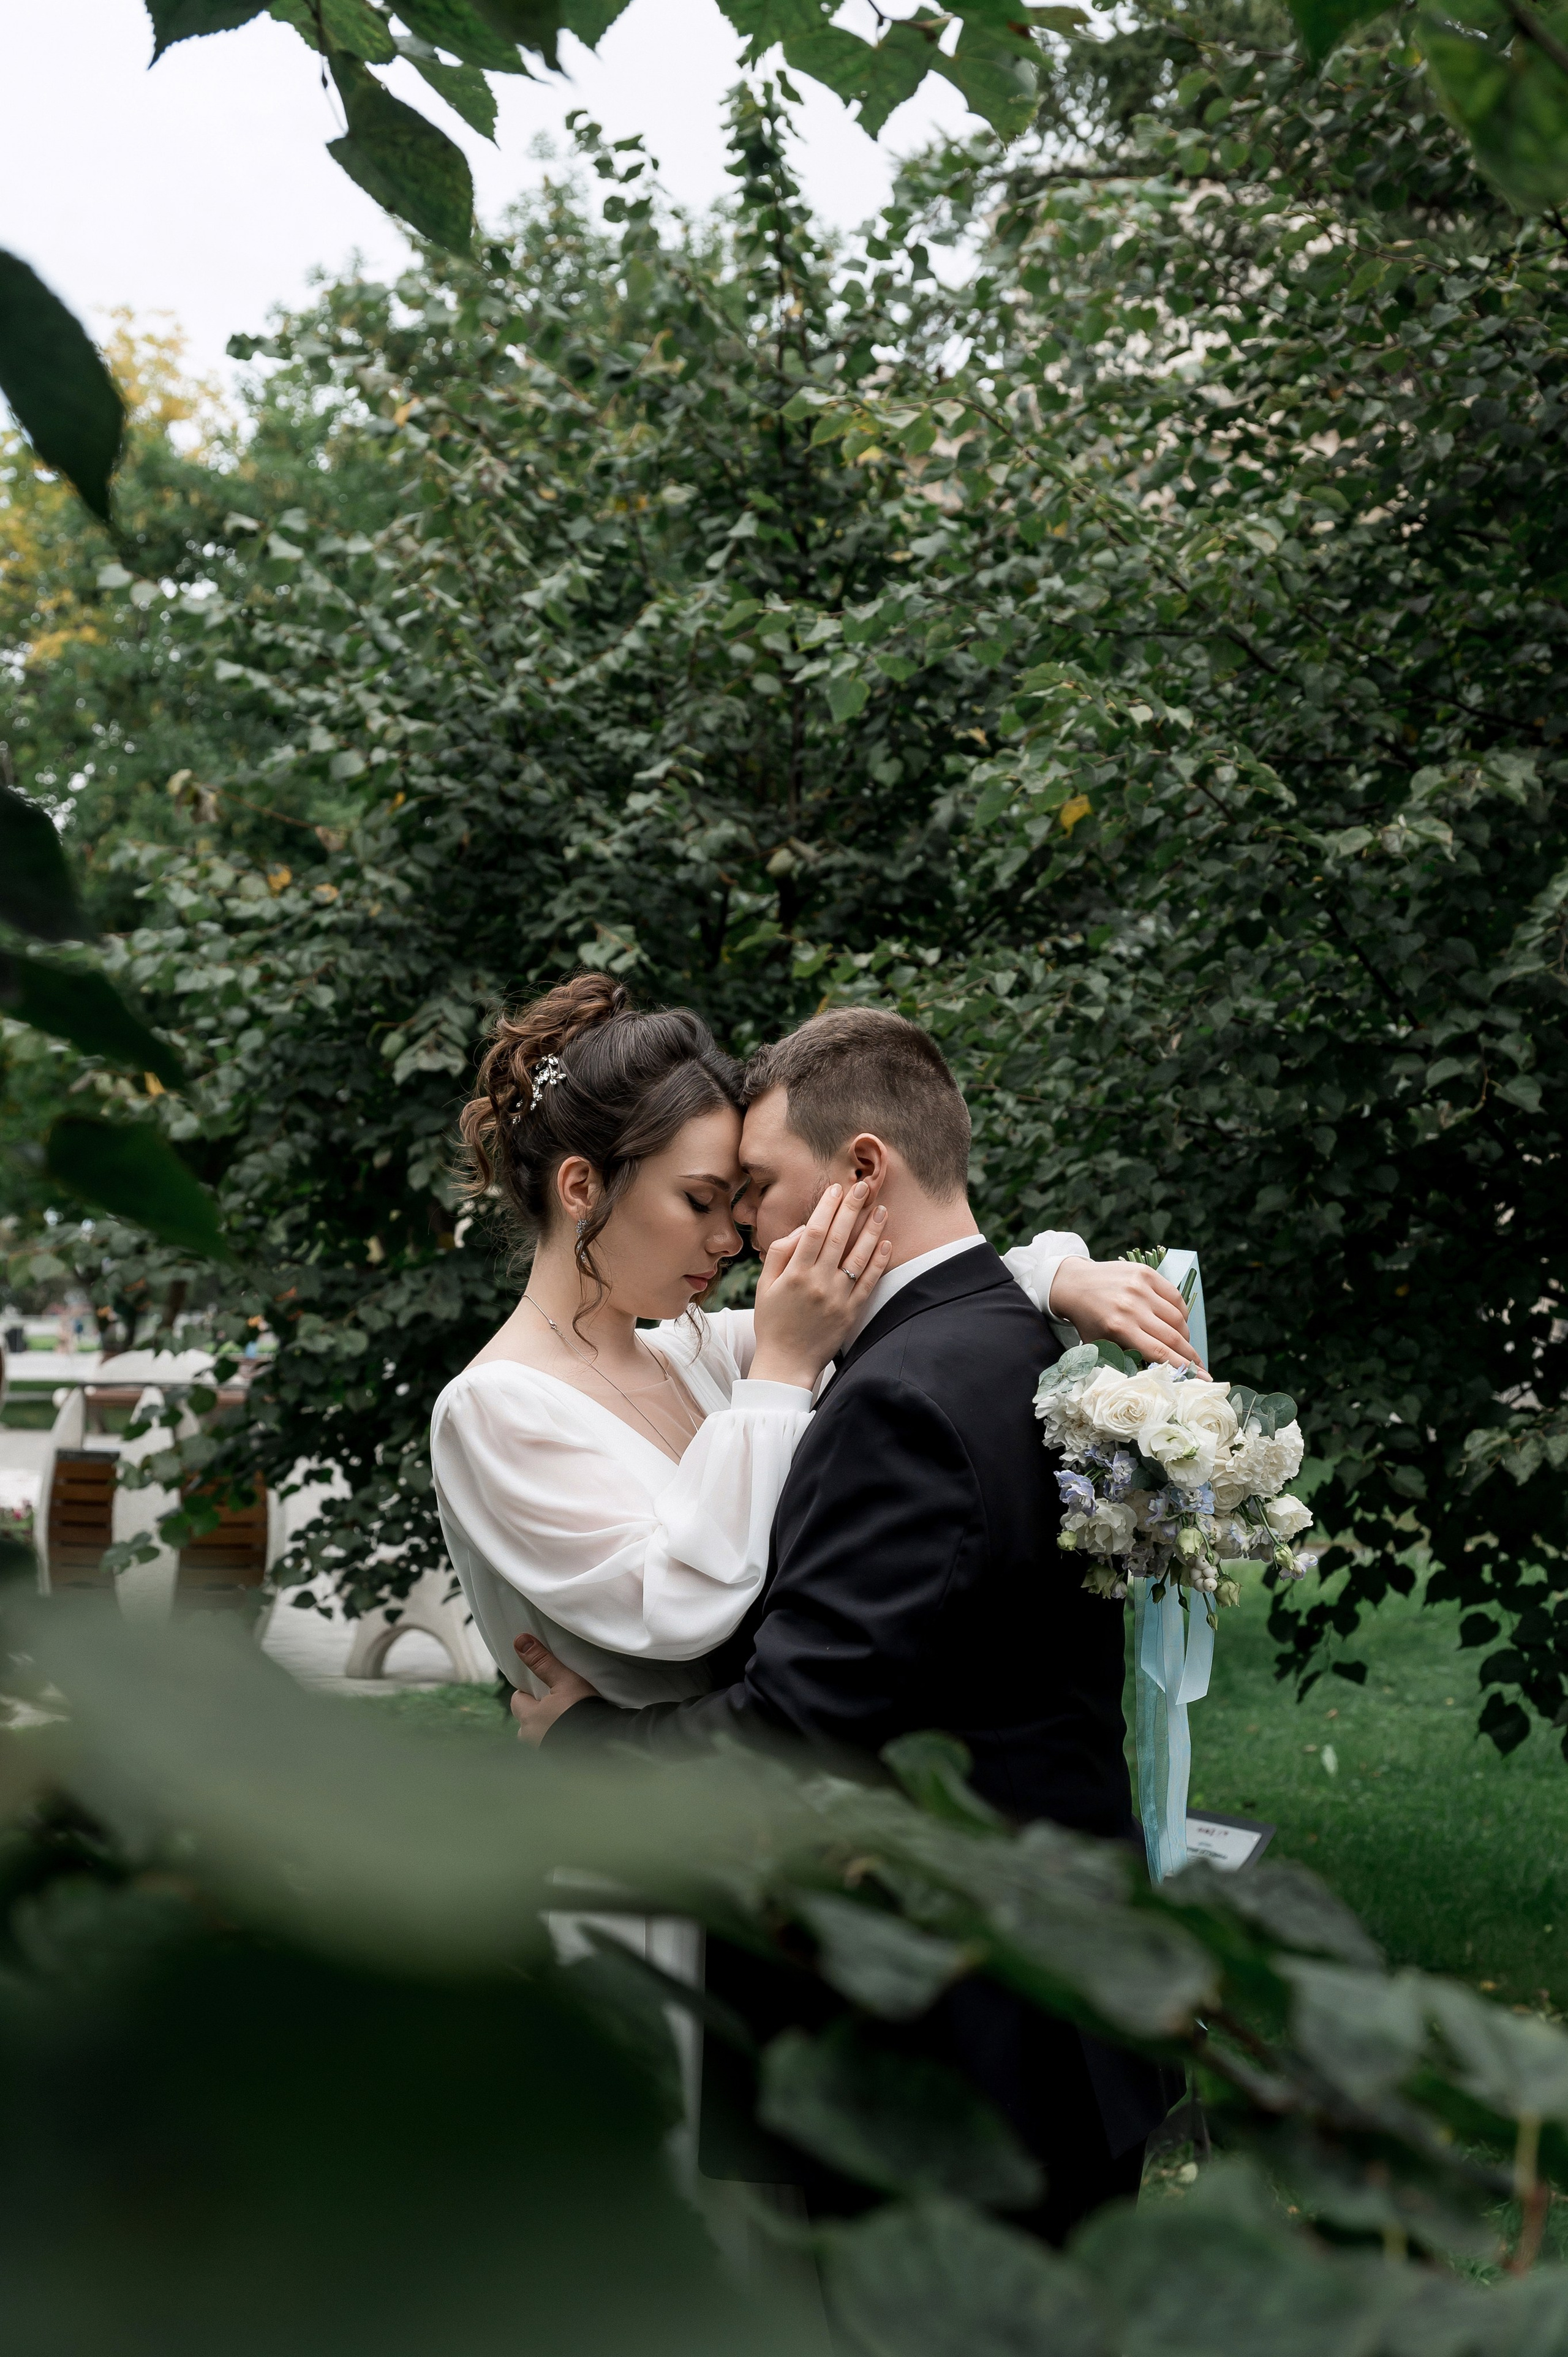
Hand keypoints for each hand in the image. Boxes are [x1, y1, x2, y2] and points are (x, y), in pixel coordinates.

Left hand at [511, 1632, 598, 1744]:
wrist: (606, 1743)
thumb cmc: (583, 1709)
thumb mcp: (565, 1680)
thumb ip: (542, 1662)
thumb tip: (520, 1641)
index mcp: (528, 1718)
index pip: (517, 1698)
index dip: (529, 1689)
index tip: (544, 1685)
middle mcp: (531, 1737)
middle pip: (526, 1718)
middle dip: (537, 1710)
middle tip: (557, 1699)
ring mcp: (544, 1750)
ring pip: (538, 1732)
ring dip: (548, 1725)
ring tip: (567, 1715)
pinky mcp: (557, 1759)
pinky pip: (552, 1743)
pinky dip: (559, 1736)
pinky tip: (574, 1730)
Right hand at [750, 1180, 891, 1389]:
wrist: (786, 1363)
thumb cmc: (772, 1322)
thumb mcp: (764, 1286)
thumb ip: (780, 1253)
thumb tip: (803, 1229)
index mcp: (795, 1274)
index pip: (815, 1232)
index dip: (827, 1208)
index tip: (835, 1188)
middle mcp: (818, 1283)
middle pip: (839, 1238)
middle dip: (852, 1209)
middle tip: (863, 1187)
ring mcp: (837, 1298)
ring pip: (858, 1257)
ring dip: (872, 1231)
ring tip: (881, 1209)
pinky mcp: (851, 1312)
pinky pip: (868, 1282)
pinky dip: (879, 1262)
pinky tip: (886, 1244)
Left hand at [1050, 1259, 1202, 1369]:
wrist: (1074, 1284)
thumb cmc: (1090, 1321)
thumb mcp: (1103, 1346)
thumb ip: (1129, 1360)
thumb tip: (1162, 1376)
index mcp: (1119, 1328)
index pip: (1160, 1352)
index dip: (1184, 1367)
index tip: (1204, 1378)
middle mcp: (1132, 1307)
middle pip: (1173, 1336)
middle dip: (1191, 1355)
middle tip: (1201, 1367)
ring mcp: (1141, 1287)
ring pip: (1178, 1317)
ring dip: (1184, 1335)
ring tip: (1182, 1344)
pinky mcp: (1146, 1273)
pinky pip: (1175, 1296)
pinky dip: (1180, 1312)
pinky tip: (1177, 1321)